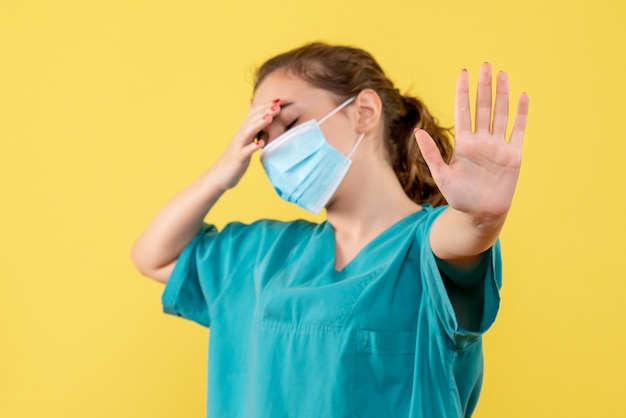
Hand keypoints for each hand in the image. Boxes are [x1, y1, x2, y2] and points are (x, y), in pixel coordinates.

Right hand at [211, 99, 280, 189]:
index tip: (278, 100)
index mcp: (243, 130)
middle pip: (252, 120)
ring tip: (270, 118)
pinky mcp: (238, 157)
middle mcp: (240, 135)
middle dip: (265, 111)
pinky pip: (246, 151)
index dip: (265, 106)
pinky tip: (261, 143)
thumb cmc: (234, 156)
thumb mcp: (243, 136)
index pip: (254, 114)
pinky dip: (253, 146)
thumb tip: (251, 103)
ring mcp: (238, 146)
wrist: (219, 175)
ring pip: (249, 132)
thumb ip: (248, 121)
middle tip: (278, 105)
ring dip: (259, 124)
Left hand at [415, 63, 528, 218]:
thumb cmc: (460, 197)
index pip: (463, 111)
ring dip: (502, 94)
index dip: (463, 92)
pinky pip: (518, 130)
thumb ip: (431, 153)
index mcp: (463, 144)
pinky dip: (521, 114)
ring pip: (500, 114)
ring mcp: (498, 146)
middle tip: (485, 65)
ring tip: (501, 74)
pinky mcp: (512, 155)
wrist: (481, 214)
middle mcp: (481, 141)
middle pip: (482, 108)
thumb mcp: (442, 175)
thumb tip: (417, 131)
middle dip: (483, 87)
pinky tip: (523, 96)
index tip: (464, 72)